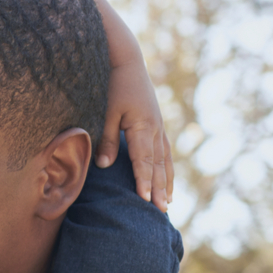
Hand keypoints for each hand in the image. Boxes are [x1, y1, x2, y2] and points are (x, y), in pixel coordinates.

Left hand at [97, 58, 172, 212]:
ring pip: (165, 159)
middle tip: (162, 211)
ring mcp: (158, 126)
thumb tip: (104, 165)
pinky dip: (166, 167)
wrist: (127, 61)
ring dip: (166, 181)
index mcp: (143, 126)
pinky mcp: (156, 123)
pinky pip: (164, 151)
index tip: (145, 200)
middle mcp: (155, 129)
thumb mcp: (106, 111)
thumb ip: (107, 139)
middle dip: (160, 188)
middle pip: (158, 164)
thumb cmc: (113, 85)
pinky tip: (166, 177)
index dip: (144, 181)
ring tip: (168, 201)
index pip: (144, 160)